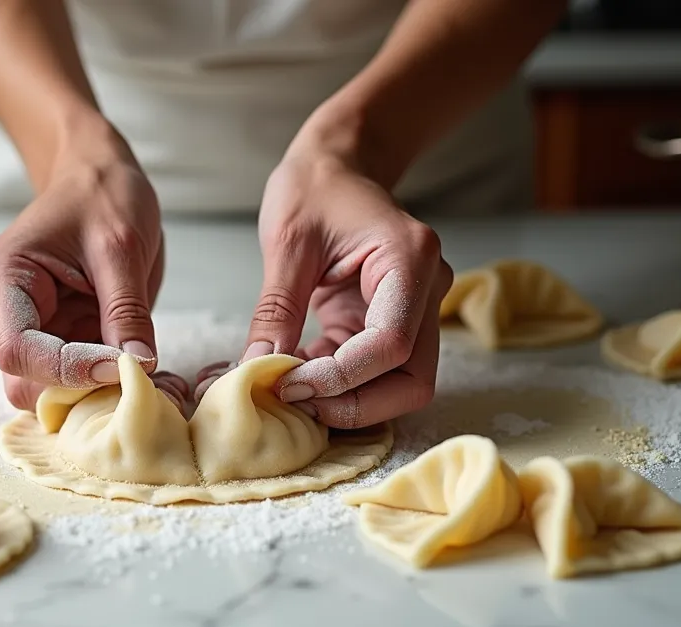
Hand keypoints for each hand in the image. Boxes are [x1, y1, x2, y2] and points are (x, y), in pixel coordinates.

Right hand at [0, 141, 169, 410]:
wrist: (98, 178)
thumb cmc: (103, 196)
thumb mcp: (122, 246)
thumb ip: (126, 309)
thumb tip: (137, 365)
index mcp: (4, 276)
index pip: (18, 350)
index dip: (68, 371)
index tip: (123, 364)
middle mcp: (1, 309)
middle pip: (25, 381)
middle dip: (77, 388)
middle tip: (133, 374)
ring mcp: (24, 327)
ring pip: (46, 388)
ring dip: (91, 389)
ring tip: (138, 364)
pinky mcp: (51, 338)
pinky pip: (70, 378)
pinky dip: (100, 381)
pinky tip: (132, 358)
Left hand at [231, 149, 452, 428]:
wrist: (334, 167)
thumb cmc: (314, 188)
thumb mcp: (287, 243)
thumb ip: (276, 309)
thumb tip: (256, 368)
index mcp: (409, 259)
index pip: (390, 344)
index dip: (341, 377)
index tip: (288, 384)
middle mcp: (425, 290)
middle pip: (412, 380)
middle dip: (355, 405)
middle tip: (295, 402)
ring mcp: (413, 311)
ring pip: (400, 386)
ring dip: (346, 401)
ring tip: (289, 389)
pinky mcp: (388, 324)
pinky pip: (372, 373)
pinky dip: (335, 386)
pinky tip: (293, 374)